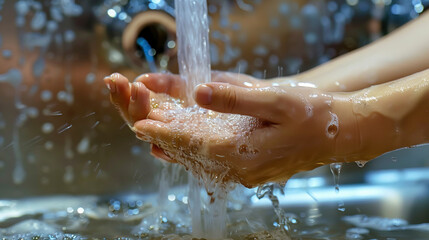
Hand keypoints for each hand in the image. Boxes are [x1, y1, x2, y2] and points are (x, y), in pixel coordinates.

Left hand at [104, 72, 356, 186]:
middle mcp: (239, 169)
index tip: (141, 125)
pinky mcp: (250, 170)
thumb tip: (198, 94)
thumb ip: (235, 100)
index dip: (165, 133)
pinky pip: (214, 163)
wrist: (340, 135)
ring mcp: (245, 173)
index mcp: (242, 153)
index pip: (192, 144)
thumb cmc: (313, 116)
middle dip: (164, 139)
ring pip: (200, 161)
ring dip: (177, 147)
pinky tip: (183, 147)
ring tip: (154, 133)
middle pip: (191, 155)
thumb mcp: (276, 100)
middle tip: (139, 124)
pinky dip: (194, 152)